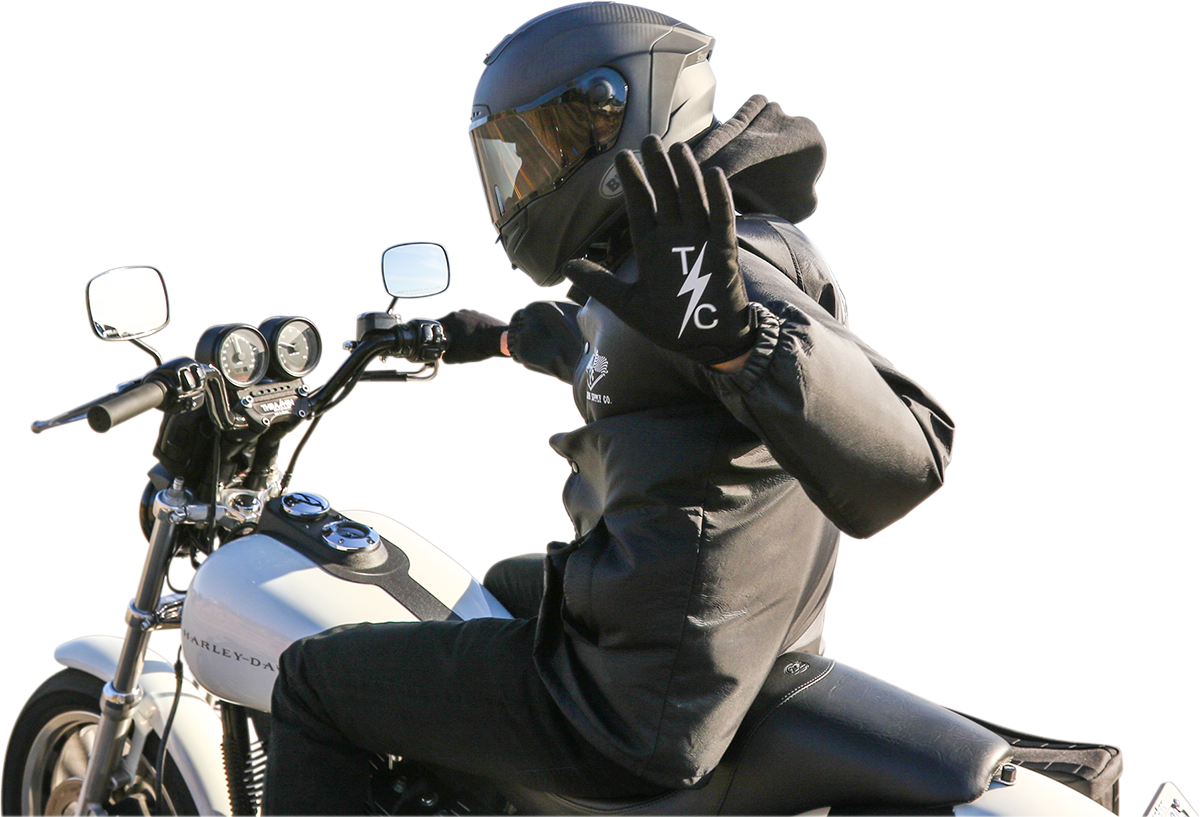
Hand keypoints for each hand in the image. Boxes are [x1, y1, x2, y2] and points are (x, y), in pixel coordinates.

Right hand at [436, 309, 508, 363]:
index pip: (435, 326)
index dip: (434, 337)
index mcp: (452, 318)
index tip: (437, 343)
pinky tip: (477, 342)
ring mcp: (473, 313)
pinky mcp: (483, 316)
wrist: (501, 340)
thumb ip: (445, 357)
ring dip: (462, 334)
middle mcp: (461, 312)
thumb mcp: (456, 357)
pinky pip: (473, 325)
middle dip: (450, 337)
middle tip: (454, 347)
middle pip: (449, 325)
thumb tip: (444, 357)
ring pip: (462, 325)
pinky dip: (473, 333)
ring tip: (468, 346)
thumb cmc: (479, 345)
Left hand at [562, 135, 754, 365]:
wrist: (703, 342)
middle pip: (666, 194)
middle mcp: (675, 238)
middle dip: (657, 168)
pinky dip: (718, 199)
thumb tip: (566, 266)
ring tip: (678, 150)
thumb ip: (599, 283)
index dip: (632, 181)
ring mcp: (700, 242)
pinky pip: (722, 220)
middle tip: (650, 139)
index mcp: (651, 247)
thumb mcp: (626, 304)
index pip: (640, 206)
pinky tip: (713, 175)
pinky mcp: (723, 252)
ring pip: (693, 200)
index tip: (622, 155)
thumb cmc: (667, 324)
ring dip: (686, 175)